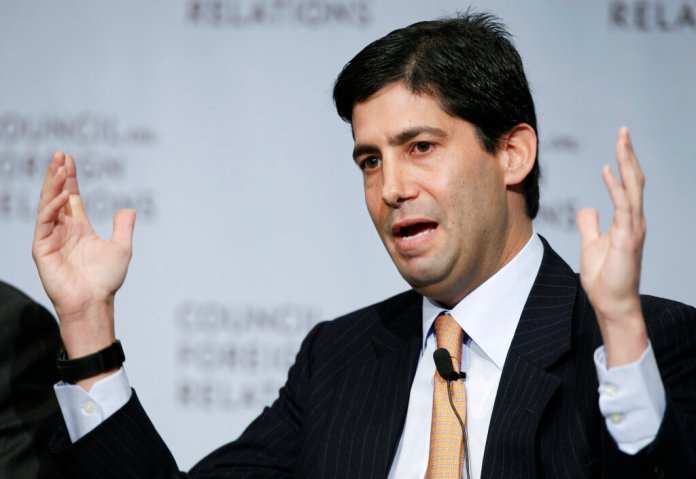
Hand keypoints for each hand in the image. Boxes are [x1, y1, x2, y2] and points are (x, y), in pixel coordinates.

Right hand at [32, 152, 135, 362]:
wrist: (94, 302)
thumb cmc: (106, 279)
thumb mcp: (121, 247)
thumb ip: (123, 226)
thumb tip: (128, 208)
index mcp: (79, 228)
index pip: (71, 197)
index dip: (70, 178)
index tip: (68, 159)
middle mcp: (63, 230)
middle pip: (57, 195)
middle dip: (58, 175)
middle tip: (59, 154)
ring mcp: (50, 238)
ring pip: (48, 204)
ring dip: (54, 185)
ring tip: (60, 167)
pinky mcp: (42, 248)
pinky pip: (45, 222)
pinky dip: (53, 207)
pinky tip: (64, 195)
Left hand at [576, 127, 647, 366]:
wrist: (612, 303)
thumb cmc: (605, 277)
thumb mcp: (591, 244)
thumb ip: (590, 225)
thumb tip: (587, 208)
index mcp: (625, 220)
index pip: (627, 185)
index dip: (623, 163)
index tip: (620, 141)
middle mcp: (633, 220)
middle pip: (633, 180)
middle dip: (628, 154)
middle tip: (623, 130)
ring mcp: (633, 228)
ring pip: (633, 187)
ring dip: (626, 162)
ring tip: (622, 139)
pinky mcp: (628, 238)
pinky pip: (623, 207)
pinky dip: (616, 187)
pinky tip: (608, 170)